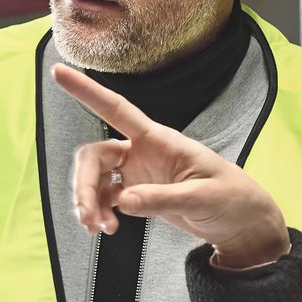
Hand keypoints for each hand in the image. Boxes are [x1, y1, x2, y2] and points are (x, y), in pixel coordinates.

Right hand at [54, 63, 290, 269]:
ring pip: (96, 180)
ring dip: (88, 203)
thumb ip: (162, 199)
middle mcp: (143, 152)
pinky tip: (106, 229)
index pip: (118, 110)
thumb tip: (123, 201)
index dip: (88, 92)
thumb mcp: (202, 198)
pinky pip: (106, 200)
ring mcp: (139, 174)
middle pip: (95, 156)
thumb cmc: (231, 199)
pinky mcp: (139, 195)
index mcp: (160, 140)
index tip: (58, 71)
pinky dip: (100, 213)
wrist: (242, 224)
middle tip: (87, 216)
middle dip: (84, 184)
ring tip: (97, 229)